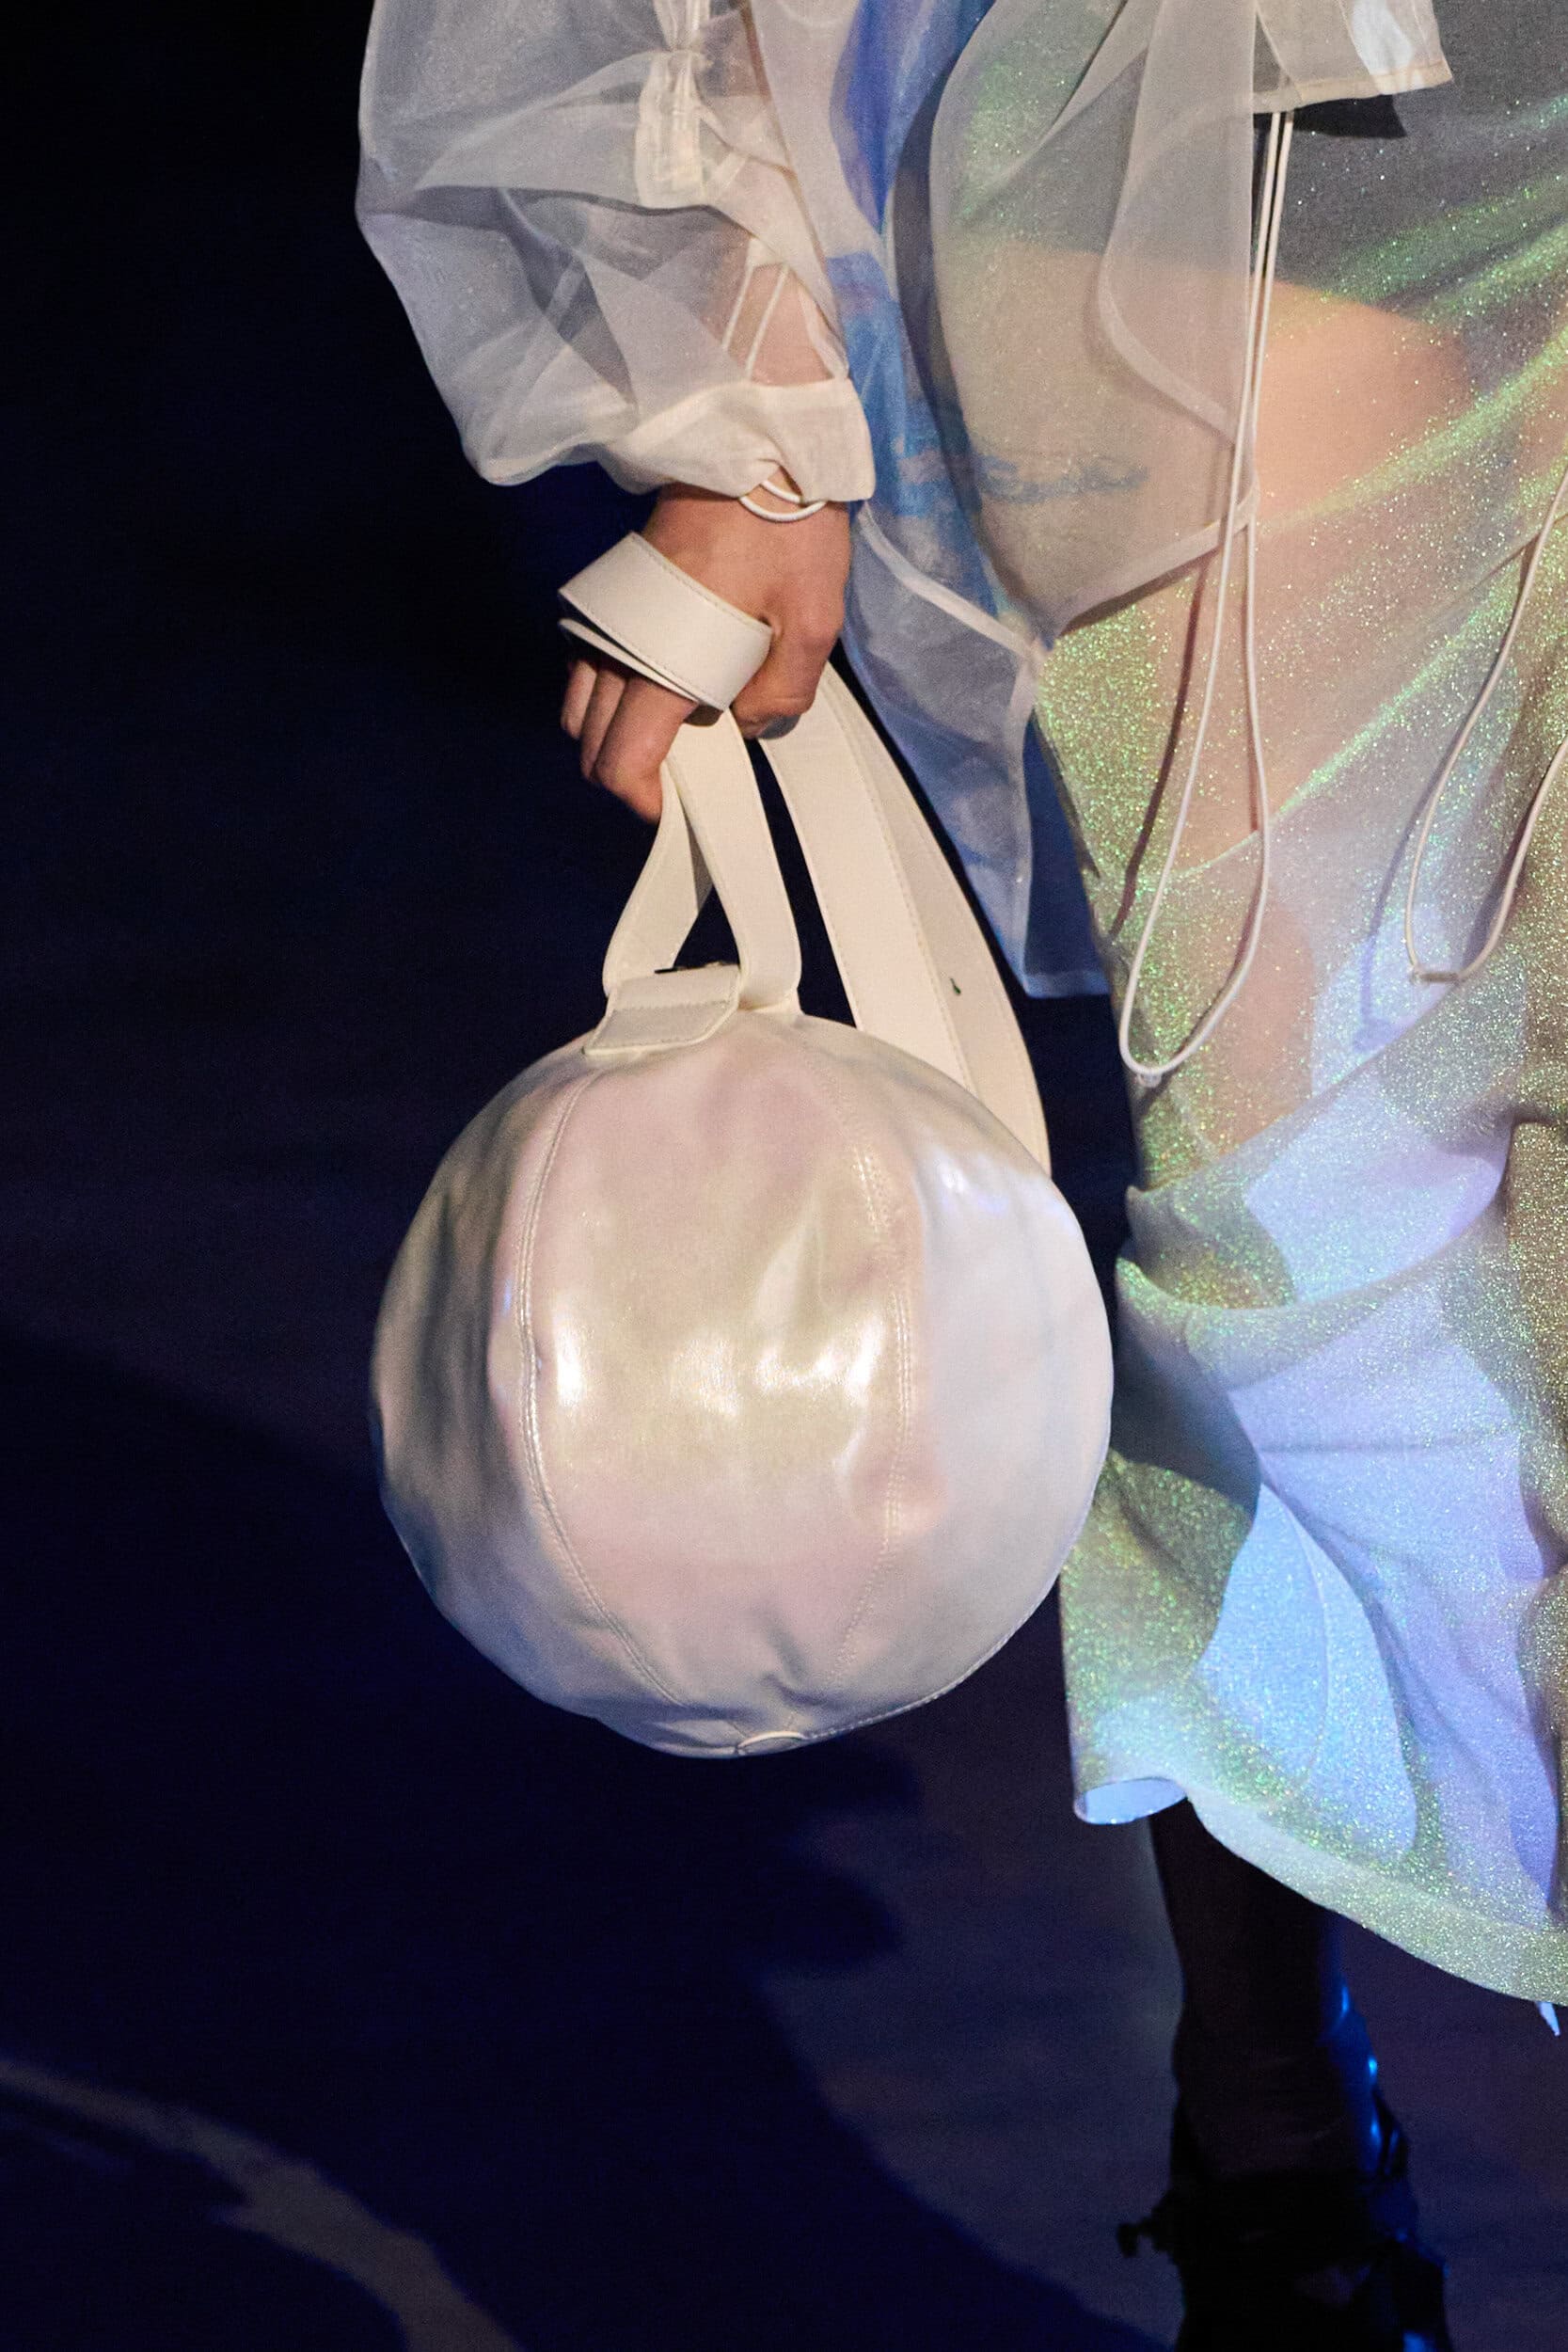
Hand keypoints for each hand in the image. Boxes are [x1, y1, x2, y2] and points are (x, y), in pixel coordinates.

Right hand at [561, 483, 850, 819]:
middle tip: (681, 774)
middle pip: (590, 740)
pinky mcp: (609, 594)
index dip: (641, 797)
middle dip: (627, 771)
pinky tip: (656, 691)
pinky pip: (588, 666)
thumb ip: (783, 691)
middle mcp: (618, 643)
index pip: (621, 757)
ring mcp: (605, 616)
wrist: (753, 442)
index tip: (674, 806)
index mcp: (663, 659)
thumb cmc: (787, 529)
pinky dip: (607, 696)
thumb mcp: (815, 619)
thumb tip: (745, 722)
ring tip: (670, 735)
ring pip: (581, 706)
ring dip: (612, 734)